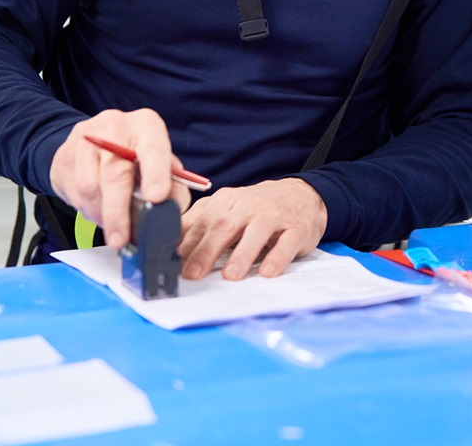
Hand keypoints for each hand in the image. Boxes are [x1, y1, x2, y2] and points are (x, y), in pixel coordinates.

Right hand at [48, 108, 189, 249]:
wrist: (94, 143)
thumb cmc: (134, 156)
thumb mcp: (160, 164)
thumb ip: (173, 186)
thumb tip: (172, 211)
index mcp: (146, 126)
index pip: (153, 148)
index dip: (156, 174)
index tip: (156, 198)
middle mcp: (115, 126)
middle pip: (116, 173)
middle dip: (118, 212)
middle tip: (121, 239)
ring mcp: (87, 139)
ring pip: (90, 185)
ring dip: (100, 214)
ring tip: (111, 226)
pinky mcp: (65, 155)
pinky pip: (74, 191)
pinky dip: (86, 209)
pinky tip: (96, 210)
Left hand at [179, 178, 326, 280]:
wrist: (302, 195)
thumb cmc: (256, 209)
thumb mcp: (226, 210)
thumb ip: (200, 225)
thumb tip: (169, 249)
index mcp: (225, 201)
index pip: (201, 222)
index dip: (185, 244)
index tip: (169, 264)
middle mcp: (248, 205)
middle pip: (224, 226)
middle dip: (206, 251)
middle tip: (192, 274)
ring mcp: (273, 216)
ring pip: (256, 232)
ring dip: (242, 254)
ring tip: (230, 276)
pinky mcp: (296, 229)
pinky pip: (287, 242)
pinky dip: (277, 257)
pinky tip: (268, 272)